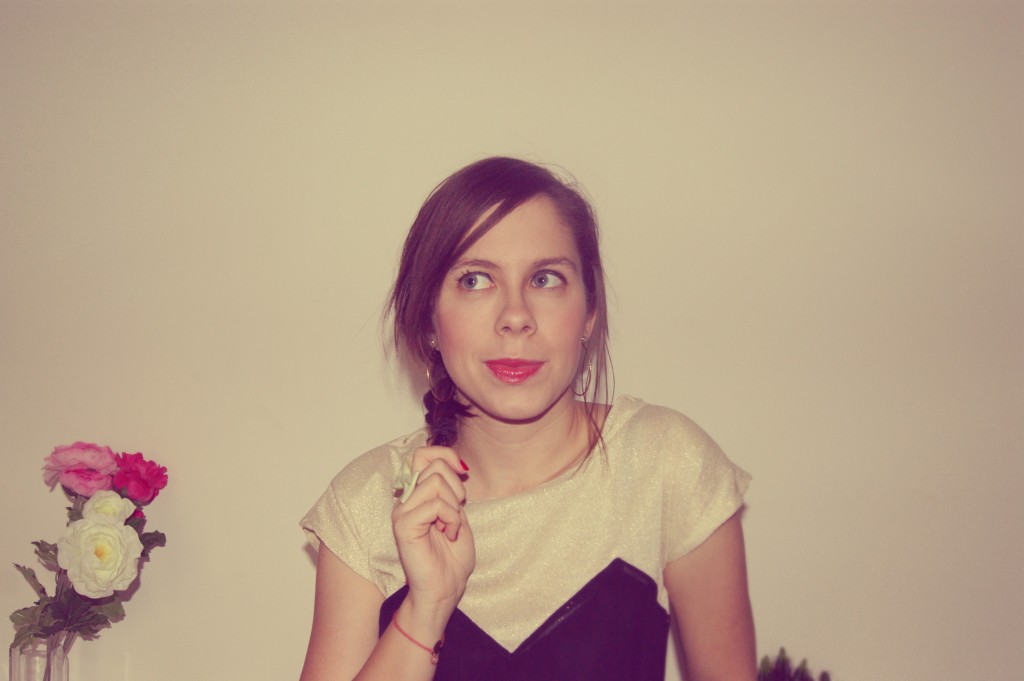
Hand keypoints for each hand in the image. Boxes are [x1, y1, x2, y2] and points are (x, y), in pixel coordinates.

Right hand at [391, 446, 474, 620]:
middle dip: (456, 486)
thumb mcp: (458, 515)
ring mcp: (402, 511)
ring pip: (435, 481)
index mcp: (417, 495)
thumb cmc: (452, 559)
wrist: (445, 590)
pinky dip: (451, 518)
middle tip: (457, 512)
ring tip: (451, 526)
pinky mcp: (404, 525)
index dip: (446, 454)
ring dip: (454, 505)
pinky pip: (435, 504)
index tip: (463, 471)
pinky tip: (448, 535)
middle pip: (433, 464)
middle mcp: (406, 500)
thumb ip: (452, 490)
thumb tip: (457, 463)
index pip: (423, 454)